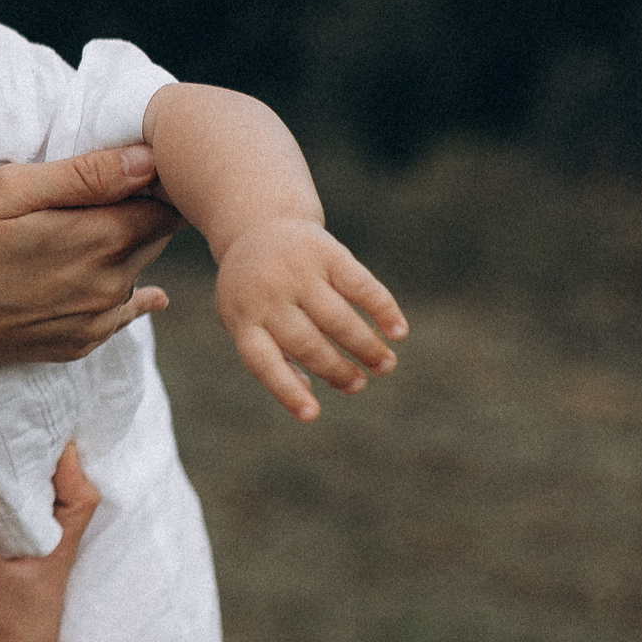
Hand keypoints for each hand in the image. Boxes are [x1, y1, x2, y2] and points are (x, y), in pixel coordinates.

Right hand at [0, 146, 183, 373]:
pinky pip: (122, 311)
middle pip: (157, 234)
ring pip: (139, 269)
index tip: (128, 159)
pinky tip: (104, 277)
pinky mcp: (78, 343)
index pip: (166, 199)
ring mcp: (96, 318)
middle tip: (107, 186)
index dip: (155, 175)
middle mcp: (111, 283)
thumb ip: (83, 175)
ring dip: (124, 245)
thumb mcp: (5, 190)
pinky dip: (119, 289)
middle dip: (143, 207)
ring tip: (86, 223)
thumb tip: (150, 159)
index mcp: (99, 237)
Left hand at [214, 218, 408, 419]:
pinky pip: (359, 285)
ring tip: (385, 365)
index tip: (313, 415)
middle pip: (307, 343)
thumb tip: (307, 392)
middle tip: (358, 385)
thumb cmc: (256, 290)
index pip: (264, 362)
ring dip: (365, 346)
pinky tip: (398, 331)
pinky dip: (382, 309)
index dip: (288, 391)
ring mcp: (297, 271)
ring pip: (337, 317)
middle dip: (337, 369)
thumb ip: (272, 355)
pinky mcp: (326, 252)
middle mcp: (267, 294)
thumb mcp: (247, 320)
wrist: (258, 226)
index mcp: (243, 318)